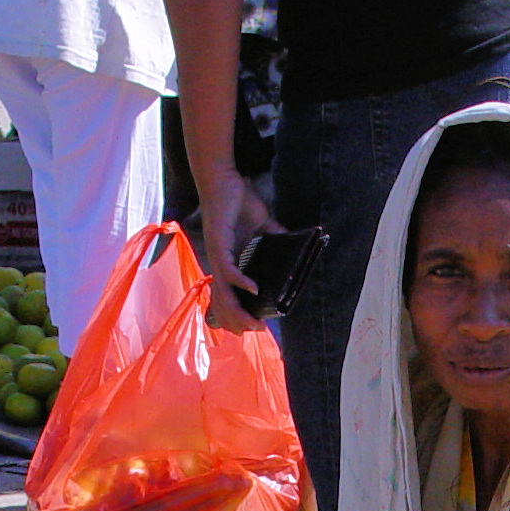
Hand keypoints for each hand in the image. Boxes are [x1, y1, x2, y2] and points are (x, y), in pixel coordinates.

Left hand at [195, 166, 277, 334]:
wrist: (222, 179)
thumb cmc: (238, 198)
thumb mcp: (261, 221)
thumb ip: (273, 233)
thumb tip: (291, 238)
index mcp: (229, 260)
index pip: (229, 294)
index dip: (237, 312)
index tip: (253, 325)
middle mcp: (219, 262)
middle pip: (223, 301)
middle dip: (237, 320)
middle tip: (255, 331)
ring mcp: (217, 255)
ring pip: (224, 292)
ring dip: (238, 311)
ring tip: (253, 324)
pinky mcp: (219, 244)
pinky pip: (229, 269)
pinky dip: (241, 282)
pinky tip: (253, 290)